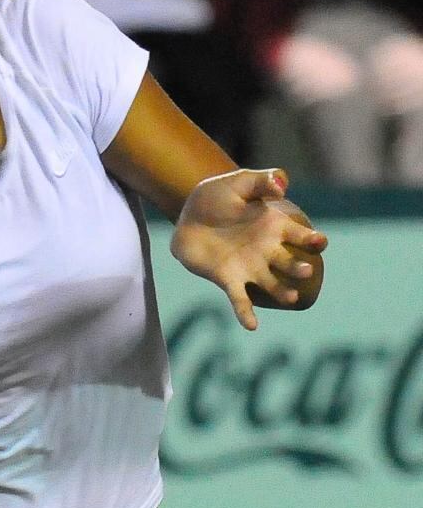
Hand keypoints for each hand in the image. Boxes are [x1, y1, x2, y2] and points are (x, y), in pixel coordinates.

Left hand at [171, 168, 327, 330]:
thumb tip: (281, 185)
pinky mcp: (229, 279)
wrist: (188, 215)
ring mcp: (250, 267)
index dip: (312, 239)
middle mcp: (268, 250)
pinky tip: (251, 326)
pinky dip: (246, 313)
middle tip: (306, 271)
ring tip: (290, 298)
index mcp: (275, 226)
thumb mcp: (239, 182)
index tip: (319, 242)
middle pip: (290, 263)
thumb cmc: (218, 196)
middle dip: (299, 268)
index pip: (301, 235)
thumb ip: (261, 181)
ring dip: (282, 291)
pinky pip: (240, 299)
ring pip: (272, 284)